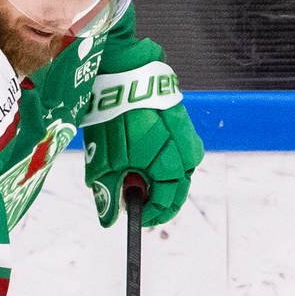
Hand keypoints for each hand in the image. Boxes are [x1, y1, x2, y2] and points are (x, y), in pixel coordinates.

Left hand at [85, 103, 202, 228]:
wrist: (128, 76)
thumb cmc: (116, 119)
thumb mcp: (105, 163)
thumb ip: (109, 193)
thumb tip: (108, 219)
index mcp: (172, 170)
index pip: (165, 205)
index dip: (147, 214)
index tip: (130, 214)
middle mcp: (188, 158)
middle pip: (174, 192)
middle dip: (152, 198)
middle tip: (129, 195)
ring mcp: (190, 141)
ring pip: (176, 174)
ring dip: (156, 179)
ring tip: (130, 170)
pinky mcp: (185, 128)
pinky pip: (177, 154)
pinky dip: (160, 161)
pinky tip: (140, 153)